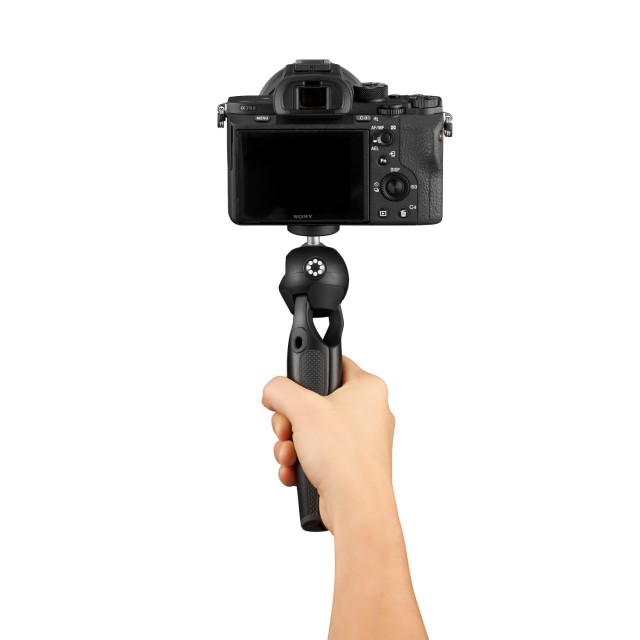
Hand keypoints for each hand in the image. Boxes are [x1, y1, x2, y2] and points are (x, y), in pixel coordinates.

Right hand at [262, 356, 395, 532]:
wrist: (356, 507)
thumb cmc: (344, 456)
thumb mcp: (302, 408)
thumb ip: (280, 390)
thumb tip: (272, 392)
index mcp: (368, 388)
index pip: (335, 364)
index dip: (310, 372)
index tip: (292, 384)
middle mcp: (368, 412)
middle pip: (314, 402)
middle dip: (290, 419)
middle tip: (286, 427)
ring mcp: (359, 441)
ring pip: (311, 431)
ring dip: (290, 444)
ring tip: (290, 454)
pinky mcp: (349, 465)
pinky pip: (316, 455)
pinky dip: (299, 462)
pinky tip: (293, 471)